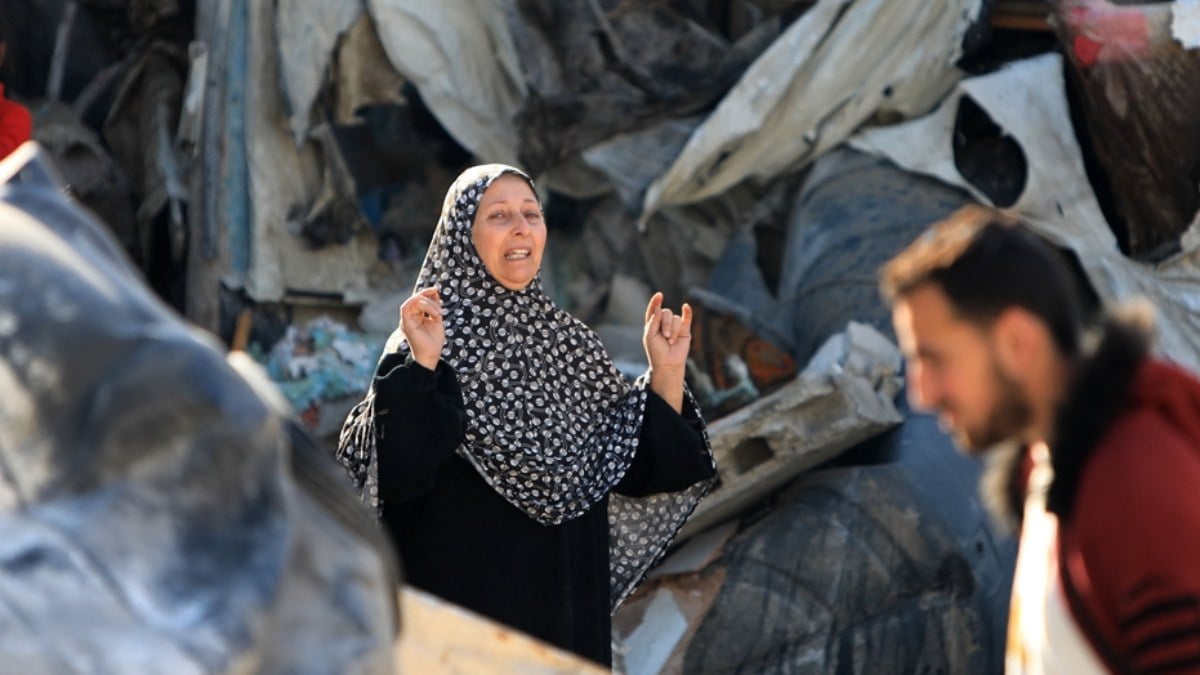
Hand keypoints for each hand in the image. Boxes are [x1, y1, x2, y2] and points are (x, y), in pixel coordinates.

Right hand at [400, 287, 443, 369]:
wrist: (431, 354)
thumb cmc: (434, 340)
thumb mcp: (436, 318)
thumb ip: (434, 306)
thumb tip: (434, 290)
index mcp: (415, 316)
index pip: (418, 299)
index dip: (426, 292)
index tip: (435, 289)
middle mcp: (409, 317)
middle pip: (415, 298)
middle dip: (427, 296)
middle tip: (438, 301)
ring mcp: (406, 320)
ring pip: (413, 301)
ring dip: (428, 303)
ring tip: (438, 314)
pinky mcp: (405, 323)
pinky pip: (407, 307)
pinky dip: (422, 305)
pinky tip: (434, 313)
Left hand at [643, 292, 691, 411]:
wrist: (667, 364)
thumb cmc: (656, 351)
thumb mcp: (650, 335)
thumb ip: (653, 321)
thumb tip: (659, 308)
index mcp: (653, 324)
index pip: (654, 309)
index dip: (656, 302)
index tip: (659, 295)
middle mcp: (664, 323)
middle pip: (666, 313)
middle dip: (666, 324)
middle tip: (665, 337)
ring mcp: (675, 326)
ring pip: (675, 318)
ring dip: (673, 330)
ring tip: (671, 341)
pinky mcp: (685, 330)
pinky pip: (687, 318)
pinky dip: (688, 312)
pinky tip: (686, 307)